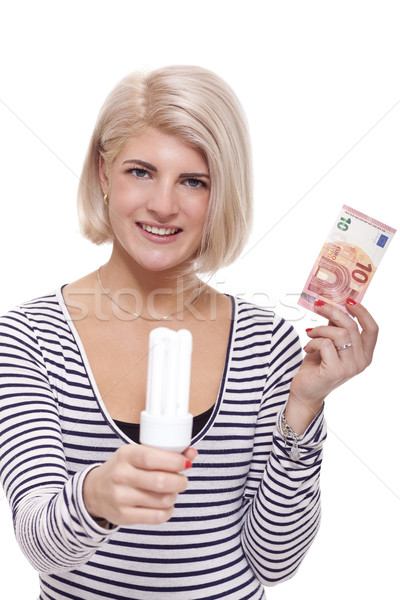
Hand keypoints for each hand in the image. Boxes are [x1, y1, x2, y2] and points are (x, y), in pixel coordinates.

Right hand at [83, 444, 197, 526]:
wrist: (95, 491)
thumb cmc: (124, 468)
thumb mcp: (138, 453)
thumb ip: (165, 453)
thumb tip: (193, 453)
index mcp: (126, 455)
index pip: (152, 458)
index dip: (174, 461)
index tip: (186, 463)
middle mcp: (121, 476)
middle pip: (161, 482)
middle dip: (180, 481)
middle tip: (182, 480)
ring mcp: (121, 498)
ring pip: (162, 500)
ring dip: (174, 496)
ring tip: (172, 491)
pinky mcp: (124, 516)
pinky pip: (157, 517)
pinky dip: (168, 511)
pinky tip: (165, 505)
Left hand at [286, 300, 377, 432]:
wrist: (305, 390)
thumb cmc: (317, 366)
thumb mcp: (329, 343)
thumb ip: (336, 328)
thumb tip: (334, 305)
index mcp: (364, 354)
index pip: (372, 329)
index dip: (362, 312)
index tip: (348, 300)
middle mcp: (361, 361)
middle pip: (352, 326)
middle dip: (332, 312)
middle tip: (317, 306)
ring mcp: (350, 367)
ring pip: (339, 333)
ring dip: (320, 330)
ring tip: (310, 334)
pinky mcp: (336, 371)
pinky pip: (326, 344)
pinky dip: (313, 342)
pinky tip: (308, 348)